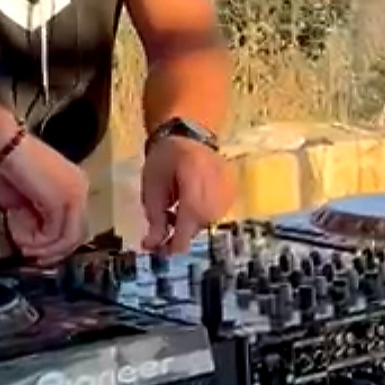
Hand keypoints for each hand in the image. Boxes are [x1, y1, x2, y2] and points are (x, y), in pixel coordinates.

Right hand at [0, 134, 89, 266]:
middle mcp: (81, 190)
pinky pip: (54, 235)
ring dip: (41, 247)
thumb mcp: (25, 199)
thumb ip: (35, 218)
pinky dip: (36, 241)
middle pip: (75, 235)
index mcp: (75, 186)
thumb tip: (33, 238)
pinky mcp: (64, 202)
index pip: (74, 225)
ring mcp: (75, 196)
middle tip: (29, 254)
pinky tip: (20, 235)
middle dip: (50, 250)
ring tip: (20, 242)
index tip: (35, 251)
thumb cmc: (8, 165)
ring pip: (66, 239)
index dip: (55, 244)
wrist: (4, 145)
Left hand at [141, 136, 233, 252]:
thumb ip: (155, 217)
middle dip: (178, 229)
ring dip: (190, 221)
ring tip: (178, 203)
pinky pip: (215, 213)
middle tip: (165, 219)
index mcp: (194, 187)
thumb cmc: (166, 157)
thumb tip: (153, 246)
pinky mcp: (233, 193)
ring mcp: (228, 194)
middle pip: (196, 227)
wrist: (190, 134)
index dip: (172, 245)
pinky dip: (202, 213)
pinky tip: (192, 199)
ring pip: (206, 222)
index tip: (157, 251)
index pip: (187, 228)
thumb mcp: (152, 185)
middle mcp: (216, 194)